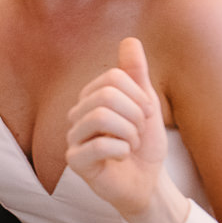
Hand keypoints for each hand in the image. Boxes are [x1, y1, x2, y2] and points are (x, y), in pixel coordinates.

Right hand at [65, 37, 167, 218]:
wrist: (148, 183)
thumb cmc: (144, 145)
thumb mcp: (146, 104)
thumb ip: (136, 73)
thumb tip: (130, 40)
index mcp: (91, 97)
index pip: (114, 77)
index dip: (139, 96)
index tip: (145, 116)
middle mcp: (77, 114)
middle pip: (107, 95)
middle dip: (135, 116)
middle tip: (137, 134)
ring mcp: (73, 137)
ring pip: (101, 117)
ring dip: (129, 134)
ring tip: (130, 146)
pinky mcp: (75, 161)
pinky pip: (100, 144)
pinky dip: (122, 150)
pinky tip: (121, 158)